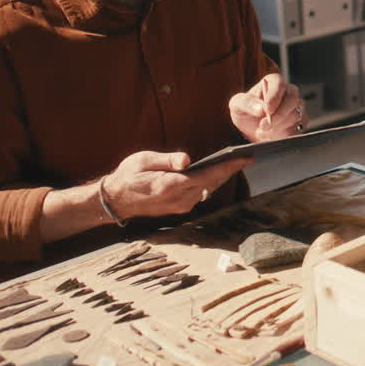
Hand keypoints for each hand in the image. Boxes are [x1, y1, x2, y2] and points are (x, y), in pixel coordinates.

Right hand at [101, 150, 250, 219]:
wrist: (116, 200)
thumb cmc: (128, 176)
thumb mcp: (143, 160)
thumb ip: (167, 161)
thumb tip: (187, 160)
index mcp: (170, 186)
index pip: (206, 175)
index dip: (227, 167)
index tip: (244, 158)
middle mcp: (179, 199)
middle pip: (212, 182)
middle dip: (231, 170)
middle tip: (248, 157)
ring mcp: (180, 206)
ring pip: (208, 189)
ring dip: (223, 176)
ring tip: (238, 162)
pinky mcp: (180, 208)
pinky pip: (201, 193)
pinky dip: (211, 182)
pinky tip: (219, 172)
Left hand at [229, 73, 306, 142]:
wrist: (252, 128)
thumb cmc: (245, 111)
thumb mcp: (237, 105)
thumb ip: (247, 103)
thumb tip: (261, 108)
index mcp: (273, 82)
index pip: (279, 85)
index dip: (274, 97)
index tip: (267, 110)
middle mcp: (288, 92)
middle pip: (292, 100)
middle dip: (278, 115)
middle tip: (263, 125)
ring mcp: (297, 107)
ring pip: (295, 115)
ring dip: (278, 127)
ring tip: (262, 131)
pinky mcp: (301, 121)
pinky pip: (298, 128)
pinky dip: (284, 134)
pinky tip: (271, 135)